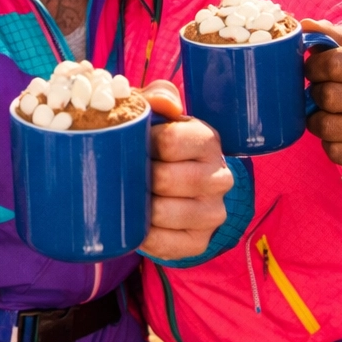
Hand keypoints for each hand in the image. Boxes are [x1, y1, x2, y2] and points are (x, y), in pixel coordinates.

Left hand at [140, 80, 233, 260]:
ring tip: (127, 197)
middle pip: (164, 180)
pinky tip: (134, 224)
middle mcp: (219, 177)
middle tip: (122, 173)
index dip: (143, 144)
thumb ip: (159, 97)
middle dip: (136, 177)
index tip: (132, 144)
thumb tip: (165, 105)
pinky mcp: (200, 242)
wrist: (168, 185)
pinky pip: (165, 245)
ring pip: (164, 214)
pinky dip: (143, 236)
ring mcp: (213, 213)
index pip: (170, 142)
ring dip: (139, 208)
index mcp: (208, 140)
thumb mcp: (156, 114)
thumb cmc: (155, 142)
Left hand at [302, 19, 341, 174]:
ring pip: (328, 127)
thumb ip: (332, 36)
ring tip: (329, 113)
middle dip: (317, 94)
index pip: (333, 64)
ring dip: (318, 120)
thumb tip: (305, 25)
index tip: (315, 70)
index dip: (313, 68)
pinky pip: (335, 152)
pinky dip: (330, 142)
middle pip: (329, 97)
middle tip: (323, 93)